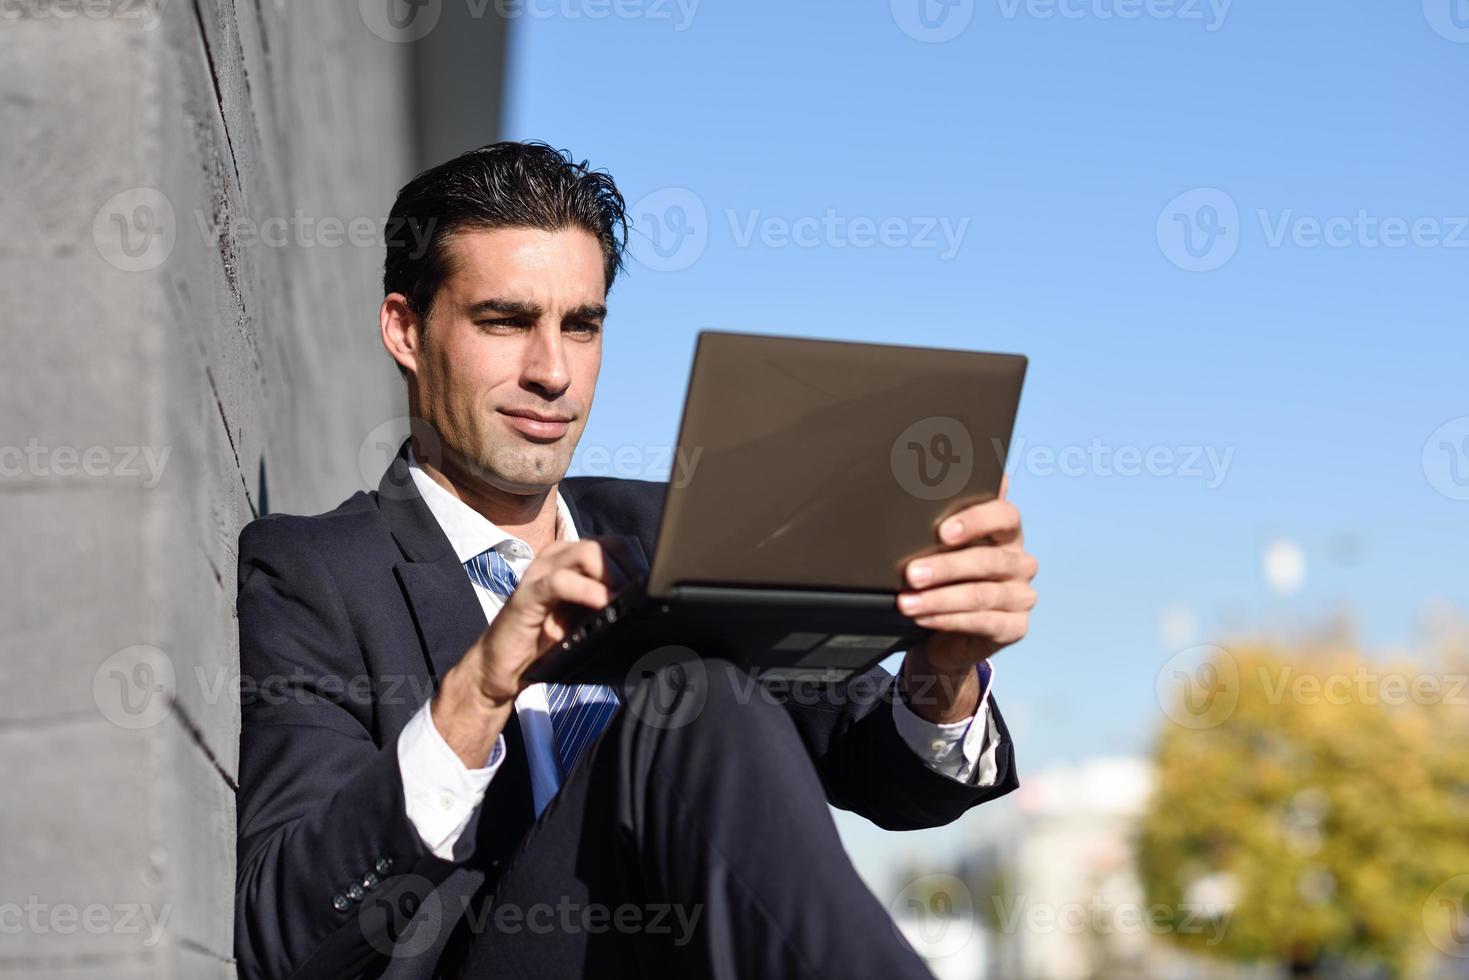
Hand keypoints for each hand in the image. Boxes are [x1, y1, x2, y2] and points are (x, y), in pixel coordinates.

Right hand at [432, 535, 640, 766]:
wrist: (502, 668)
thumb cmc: (546, 643)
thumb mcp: (587, 620)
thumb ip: (610, 604)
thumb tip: (649, 604)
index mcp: (573, 559)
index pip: (617, 544)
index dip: (640, 562)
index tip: (654, 589)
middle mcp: (557, 557)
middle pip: (607, 544)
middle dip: (632, 568)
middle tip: (645, 596)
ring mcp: (540, 572)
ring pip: (587, 552)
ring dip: (615, 575)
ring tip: (629, 600)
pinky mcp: (527, 594)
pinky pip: (561, 581)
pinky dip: (587, 591)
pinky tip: (604, 604)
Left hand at [897, 478, 1037, 722]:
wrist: (946, 634)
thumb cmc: (942, 579)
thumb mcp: (940, 547)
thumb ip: (942, 516)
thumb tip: (928, 474)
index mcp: (1007, 533)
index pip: (1004, 516)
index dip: (975, 521)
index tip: (942, 531)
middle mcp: (1021, 562)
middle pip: (988, 560)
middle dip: (944, 566)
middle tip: (910, 573)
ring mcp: (1022, 596)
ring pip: (981, 594)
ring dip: (939, 598)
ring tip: (906, 602)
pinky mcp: (1016, 627)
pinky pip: (982, 622)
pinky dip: (948, 620)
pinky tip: (923, 618)